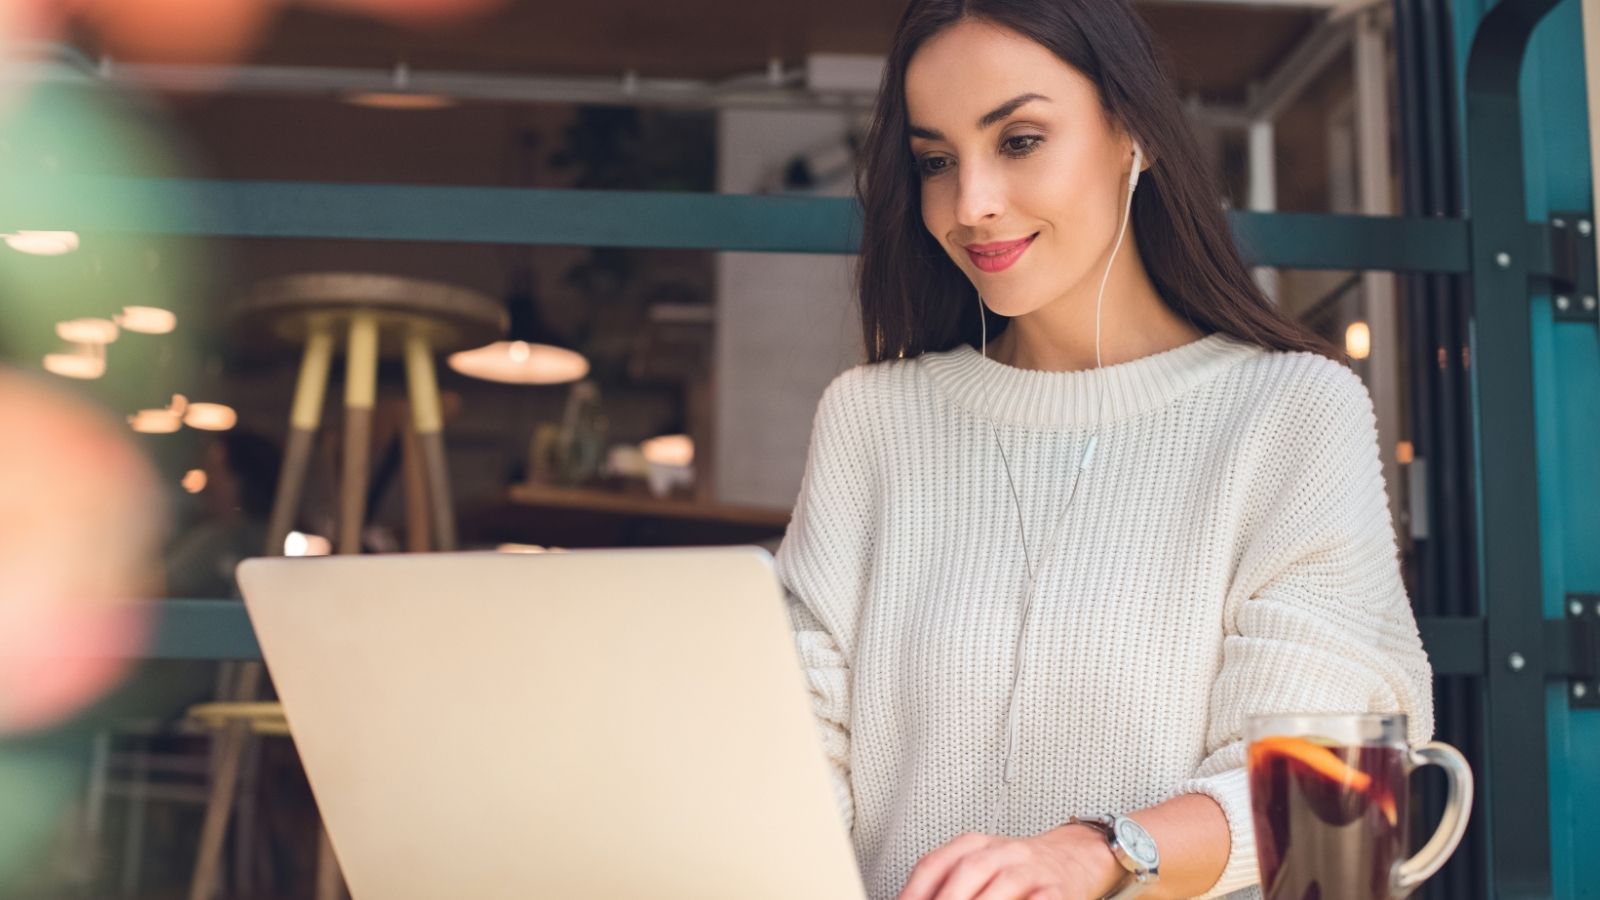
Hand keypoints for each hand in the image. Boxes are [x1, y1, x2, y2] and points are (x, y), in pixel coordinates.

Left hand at [895, 824, 1123, 899]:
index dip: (915, 890)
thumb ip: (948, 883)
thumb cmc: (1018, 870)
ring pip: (1004, 885)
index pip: (936, 863)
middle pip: (968, 870)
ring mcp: (1032, 869)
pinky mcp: (1059, 890)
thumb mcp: (980, 866)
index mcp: (975, 845)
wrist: (1075, 857)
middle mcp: (1003, 852)